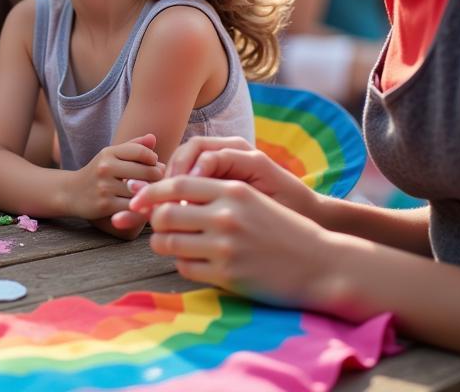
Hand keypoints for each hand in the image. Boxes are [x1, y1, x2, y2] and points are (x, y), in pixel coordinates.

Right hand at [66, 134, 164, 219]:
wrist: (70, 192)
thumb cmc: (98, 172)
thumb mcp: (111, 155)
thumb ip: (133, 146)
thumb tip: (153, 138)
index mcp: (109, 152)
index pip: (141, 151)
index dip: (153, 159)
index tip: (156, 165)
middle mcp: (106, 167)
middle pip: (145, 171)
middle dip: (157, 177)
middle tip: (161, 182)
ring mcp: (105, 186)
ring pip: (141, 190)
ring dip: (151, 193)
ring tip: (154, 193)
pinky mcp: (105, 205)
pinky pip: (132, 206)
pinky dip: (141, 206)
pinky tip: (143, 206)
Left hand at [131, 173, 333, 307]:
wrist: (321, 264)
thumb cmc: (284, 229)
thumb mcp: (252, 199)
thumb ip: (215, 194)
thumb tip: (171, 196)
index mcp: (232, 190)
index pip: (178, 184)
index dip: (151, 192)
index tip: (137, 201)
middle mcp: (226, 215)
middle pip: (166, 214)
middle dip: (155, 221)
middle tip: (158, 226)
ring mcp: (226, 246)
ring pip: (170, 243)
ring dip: (165, 244)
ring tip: (173, 244)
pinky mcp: (228, 275)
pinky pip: (186, 268)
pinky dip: (183, 264)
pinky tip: (194, 262)